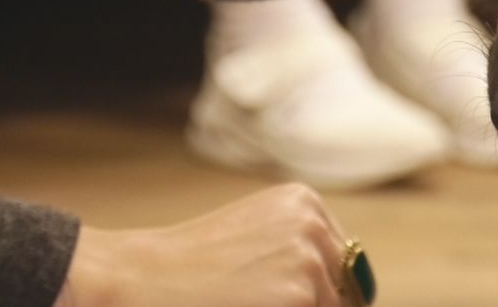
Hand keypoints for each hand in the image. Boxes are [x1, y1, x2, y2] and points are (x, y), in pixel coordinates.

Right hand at [57, 184, 354, 306]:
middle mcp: (314, 222)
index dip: (321, 295)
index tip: (275, 293)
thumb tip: (359, 292)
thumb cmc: (190, 269)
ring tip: (244, 300)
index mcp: (304, 202)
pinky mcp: (300, 295)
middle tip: (253, 297)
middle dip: (311, 305)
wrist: (137, 279)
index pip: (346, 265)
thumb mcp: (256, 240)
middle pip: (344, 293)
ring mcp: (310, 257)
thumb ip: (303, 253)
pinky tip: (247, 306)